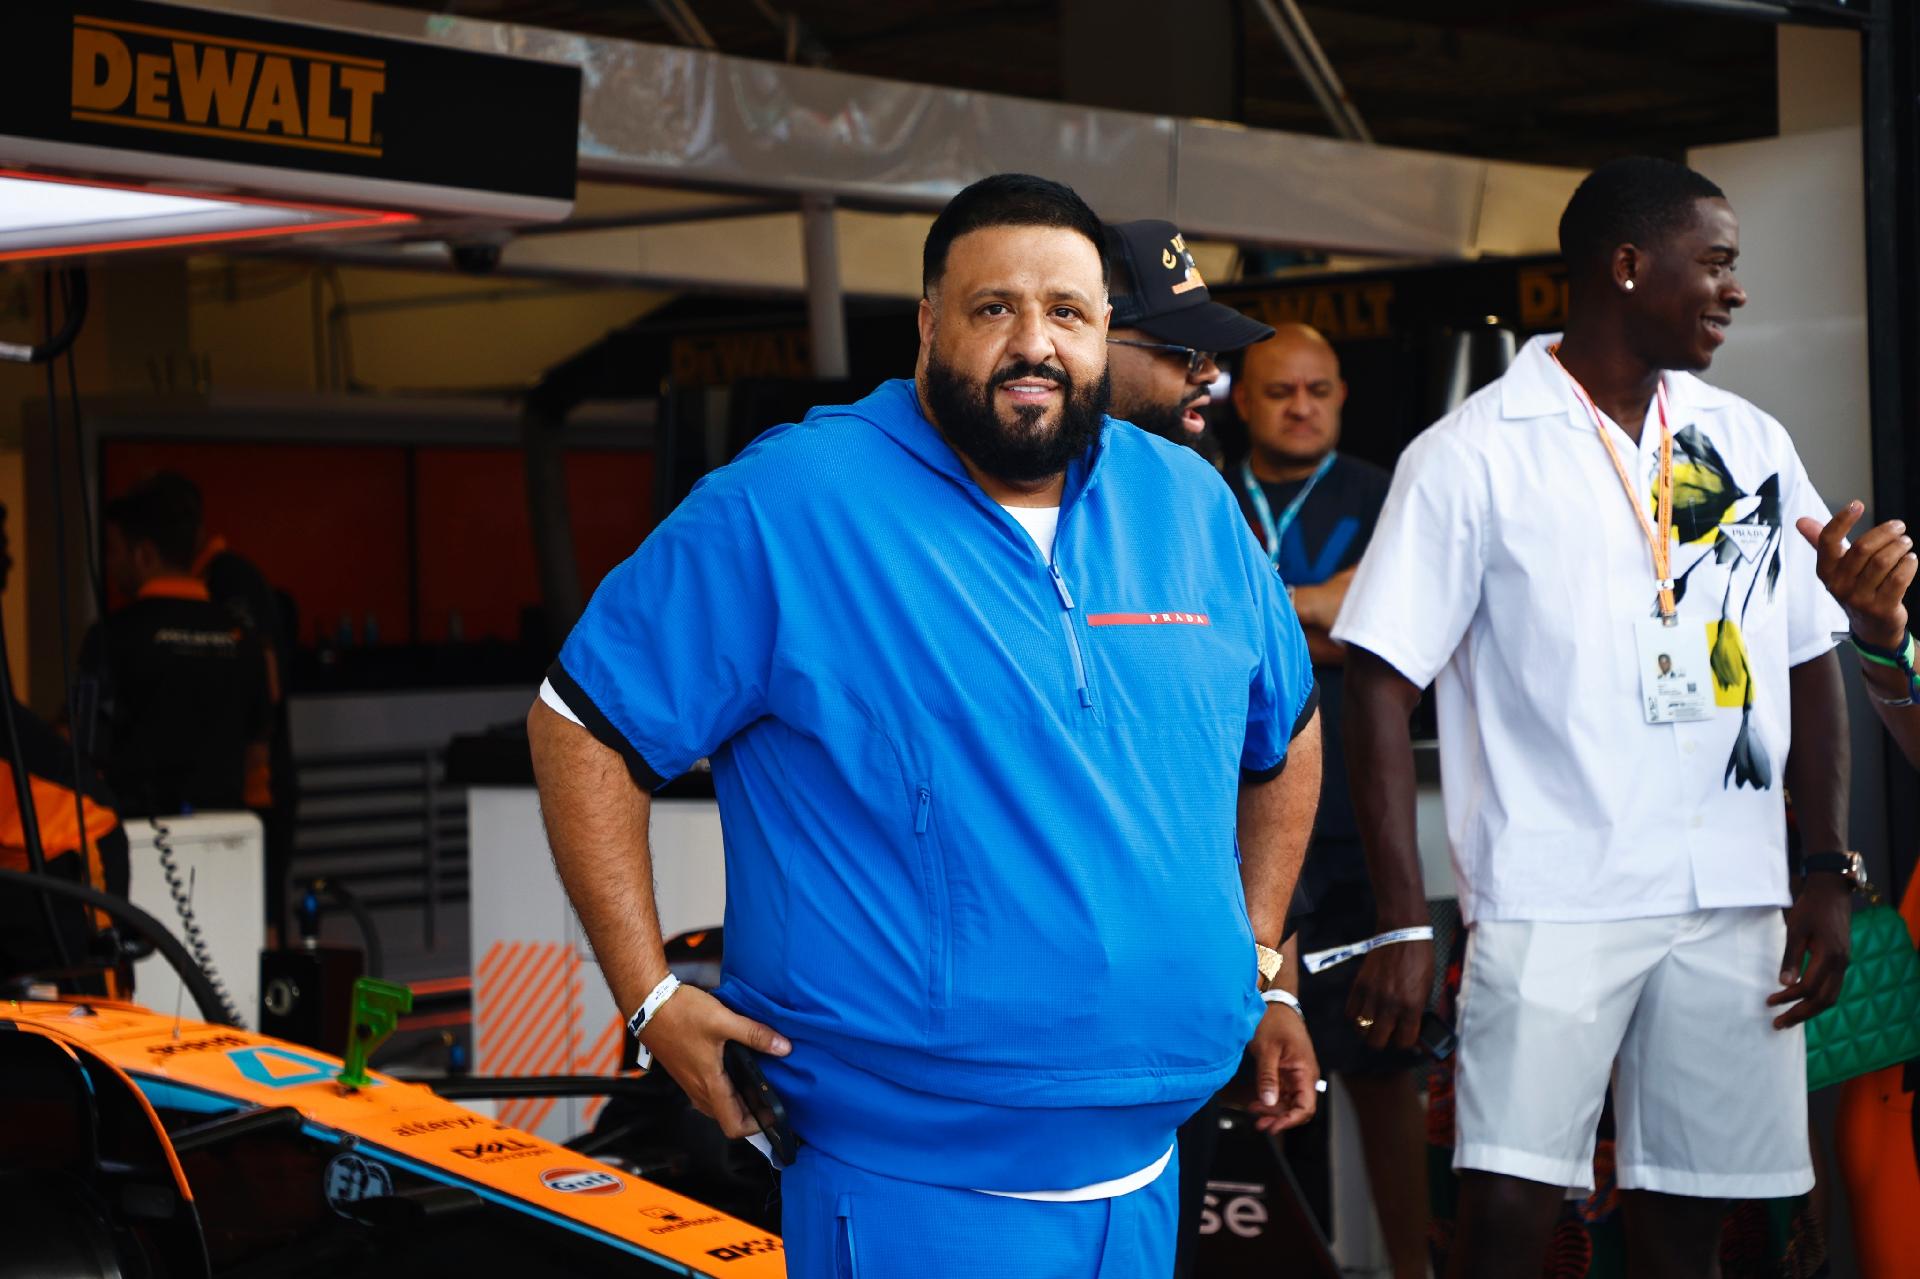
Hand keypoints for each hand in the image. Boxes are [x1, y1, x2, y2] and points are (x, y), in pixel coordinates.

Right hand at [637, 984, 791, 1137]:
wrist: (647, 1003)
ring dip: (737, 1101)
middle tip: (771, 1095)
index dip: (756, 1127)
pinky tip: (735, 1067)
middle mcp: (698, 1090)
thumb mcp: (723, 1020)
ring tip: (756, 1082)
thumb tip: (784, 1048)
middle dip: (750, 1113)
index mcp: (709, 1084)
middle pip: (726, 1118)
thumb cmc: (682, 1013)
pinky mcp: (684, 1072)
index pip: (733, 1126)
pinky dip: (725, 1089)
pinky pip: (707, 1092)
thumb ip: (755, 1035)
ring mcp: (689, 1082)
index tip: (773, 1113)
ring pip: (716, 1105)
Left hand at [1246, 1003, 1320, 1132]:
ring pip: (1288, 1102)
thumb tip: (1267, 1102)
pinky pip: (1282, 1092)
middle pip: (1297, 1108)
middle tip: (1259, 1123)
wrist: (1275, 1003)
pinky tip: (1256, 1102)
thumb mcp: (1267, 1050)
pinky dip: (1270, 1099)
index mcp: (1305, 1071)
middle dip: (1279, 1117)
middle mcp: (1304, 1075)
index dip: (1291, 1120)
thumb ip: (1267, 1077)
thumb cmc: (1274, 1021)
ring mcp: (1295, 1074)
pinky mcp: (1286, 1071)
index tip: (1273, 1126)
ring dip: (1273, 1110)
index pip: (1306, 1106)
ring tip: (1254, 1113)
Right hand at [1346, 938, 1433, 1051]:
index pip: (1404, 1041)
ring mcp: (1371, 996)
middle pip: (1378, 1042)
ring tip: (1373, 1025)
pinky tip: (1362, 1013)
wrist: (1402, 935)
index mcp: (1411, 1007)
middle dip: (1383, 1042)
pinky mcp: (1358, 986)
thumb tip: (1411, 1028)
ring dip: (1367, 1031)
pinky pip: (1350, 1013)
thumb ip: (1416, 1011)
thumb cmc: (1420, 961)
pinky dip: (1355, 1017)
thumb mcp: (1426, 989)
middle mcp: (1389, 1006)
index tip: (1405, 1040)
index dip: (1405, 1044)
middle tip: (1387, 1035)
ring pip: (1361, 1030)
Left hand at [1767, 874, 1852, 1029]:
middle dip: (1800, 1014)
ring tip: (1789, 1019)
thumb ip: (1791, 957)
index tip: (1769, 1002)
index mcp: (1830, 956)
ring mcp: (1844, 964)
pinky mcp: (1842, 962)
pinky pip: (1833, 989)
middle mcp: (1841, 964)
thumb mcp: (1796, 929)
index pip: (1810, 988)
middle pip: (1823, 1000)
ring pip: (1831, 997)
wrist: (1832, 893)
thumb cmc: (1811, 909)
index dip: (1789, 998)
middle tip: (1778, 1024)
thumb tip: (1784, 983)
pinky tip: (1803, 1003)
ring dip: (1810, 1011)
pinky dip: (1819, 1000)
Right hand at [1798, 504, 1914, 649]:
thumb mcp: (1836, 567)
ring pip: (1883, 561)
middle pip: (1862, 548)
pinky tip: (1910, 560)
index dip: (1842, 520)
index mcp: (1825, 571)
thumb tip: (1801, 521)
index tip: (1857, 505)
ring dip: (1900, 547)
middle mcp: (1838, 585)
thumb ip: (1821, 542)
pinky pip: (1898, 578)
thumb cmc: (1855, 588)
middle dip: (1885, 533)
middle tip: (1898, 527)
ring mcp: (1859, 598)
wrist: (1871, 626)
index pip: (1828, 540)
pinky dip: (1908, 565)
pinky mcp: (1881, 608)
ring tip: (1905, 543)